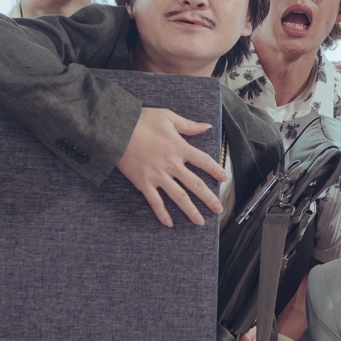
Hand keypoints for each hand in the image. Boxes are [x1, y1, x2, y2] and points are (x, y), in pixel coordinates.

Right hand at [116, 107, 227, 226]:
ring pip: (179, 197)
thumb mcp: (168, 117)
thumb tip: (206, 126)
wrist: (116, 130)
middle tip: (218, 209)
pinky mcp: (144, 183)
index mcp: (180, 148)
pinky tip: (169, 224)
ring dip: (191, 211)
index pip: (204, 162)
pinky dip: (162, 214)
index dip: (216, 170)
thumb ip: (189, 125)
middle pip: (196, 185)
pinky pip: (155, 202)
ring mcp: (158, 176)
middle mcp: (172, 165)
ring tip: (200, 222)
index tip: (224, 179)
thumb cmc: (141, 120)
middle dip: (209, 198)